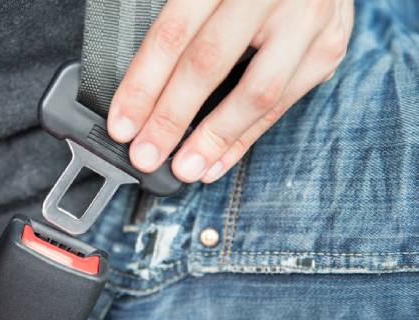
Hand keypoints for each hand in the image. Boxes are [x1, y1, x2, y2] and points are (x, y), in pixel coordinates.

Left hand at [107, 0, 353, 182]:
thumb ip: (182, 21)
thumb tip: (141, 92)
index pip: (173, 34)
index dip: (143, 84)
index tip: (122, 125)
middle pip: (208, 64)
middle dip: (170, 118)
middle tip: (146, 154)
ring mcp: (305, 19)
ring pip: (254, 92)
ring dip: (213, 139)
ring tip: (185, 169)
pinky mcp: (329, 47)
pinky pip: (282, 104)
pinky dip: (245, 138)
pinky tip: (218, 160)